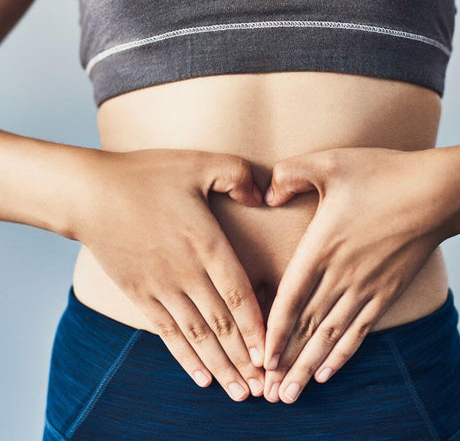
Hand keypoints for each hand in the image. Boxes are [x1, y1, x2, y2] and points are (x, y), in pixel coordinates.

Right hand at [74, 148, 265, 400]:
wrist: (89, 194)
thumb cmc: (146, 175)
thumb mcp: (198, 162)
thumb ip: (237, 175)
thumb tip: (262, 194)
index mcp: (206, 243)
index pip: (239, 294)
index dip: (258, 326)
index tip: (274, 352)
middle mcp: (186, 273)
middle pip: (222, 324)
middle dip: (246, 357)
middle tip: (267, 385)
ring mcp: (161, 287)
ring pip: (198, 336)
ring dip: (222, 366)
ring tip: (241, 392)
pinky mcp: (140, 294)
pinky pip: (168, 333)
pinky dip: (186, 357)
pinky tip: (201, 376)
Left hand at [261, 147, 459, 402]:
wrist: (438, 192)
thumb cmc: (384, 174)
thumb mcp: (330, 162)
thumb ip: (290, 174)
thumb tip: (266, 195)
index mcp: (322, 247)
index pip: (290, 298)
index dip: (273, 330)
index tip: (260, 357)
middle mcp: (341, 275)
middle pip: (307, 327)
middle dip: (286, 361)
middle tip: (268, 392)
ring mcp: (366, 287)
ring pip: (331, 336)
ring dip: (309, 366)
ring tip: (292, 393)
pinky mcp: (387, 292)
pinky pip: (360, 330)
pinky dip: (343, 354)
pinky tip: (329, 370)